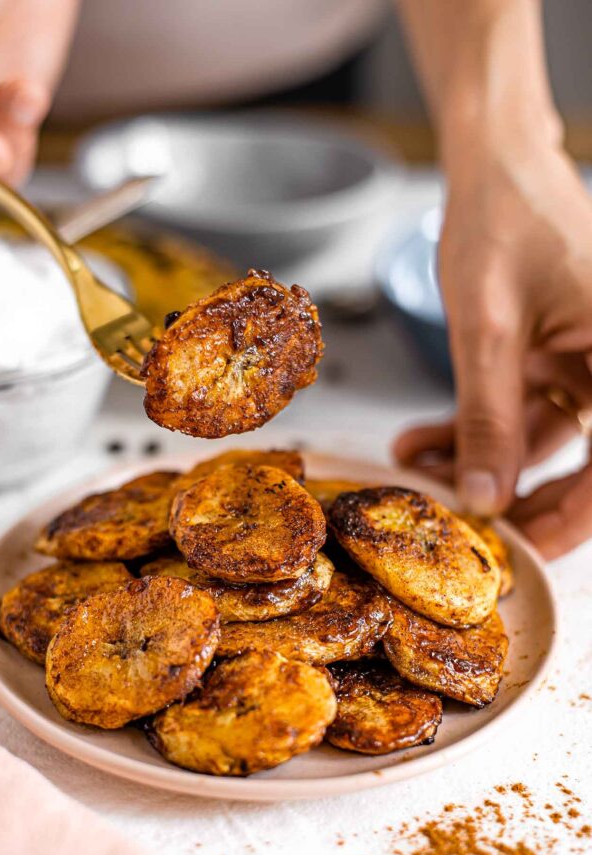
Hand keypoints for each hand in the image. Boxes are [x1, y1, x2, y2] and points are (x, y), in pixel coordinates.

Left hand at [394, 142, 591, 558]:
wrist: (492, 163)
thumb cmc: (504, 220)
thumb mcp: (488, 330)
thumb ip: (488, 420)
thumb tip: (483, 500)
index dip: (569, 520)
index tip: (518, 553)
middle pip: (585, 465)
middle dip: (518, 500)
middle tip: (462, 528)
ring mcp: (589, 365)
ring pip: (544, 445)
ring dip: (480, 464)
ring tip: (417, 474)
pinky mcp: (555, 360)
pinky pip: (520, 415)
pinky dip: (474, 431)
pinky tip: (421, 443)